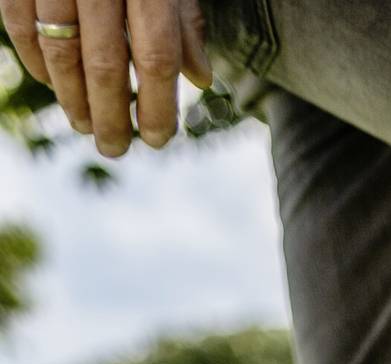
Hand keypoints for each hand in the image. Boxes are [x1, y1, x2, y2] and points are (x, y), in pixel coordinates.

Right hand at [2, 0, 210, 155]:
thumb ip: (185, 18)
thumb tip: (198, 79)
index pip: (156, 57)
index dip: (157, 106)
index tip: (157, 139)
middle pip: (105, 64)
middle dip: (111, 116)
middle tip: (116, 148)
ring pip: (60, 51)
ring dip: (72, 99)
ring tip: (84, 125)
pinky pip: (21, 26)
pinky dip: (37, 63)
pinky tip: (53, 85)